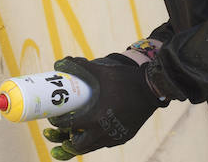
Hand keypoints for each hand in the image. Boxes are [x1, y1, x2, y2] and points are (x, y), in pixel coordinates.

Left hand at [41, 54, 166, 158]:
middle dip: (68, 138)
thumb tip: (60, 61)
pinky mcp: (124, 137)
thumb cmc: (125, 79)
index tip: (54, 117)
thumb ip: (81, 67)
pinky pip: (105, 143)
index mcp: (97, 117)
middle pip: (78, 145)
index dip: (58, 123)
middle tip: (66, 127)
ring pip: (92, 147)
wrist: (152, 88)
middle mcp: (105, 132)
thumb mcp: (102, 71)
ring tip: (78, 130)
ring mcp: (116, 137)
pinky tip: (96, 128)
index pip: (70, 126)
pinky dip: (97, 139)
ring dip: (83, 140)